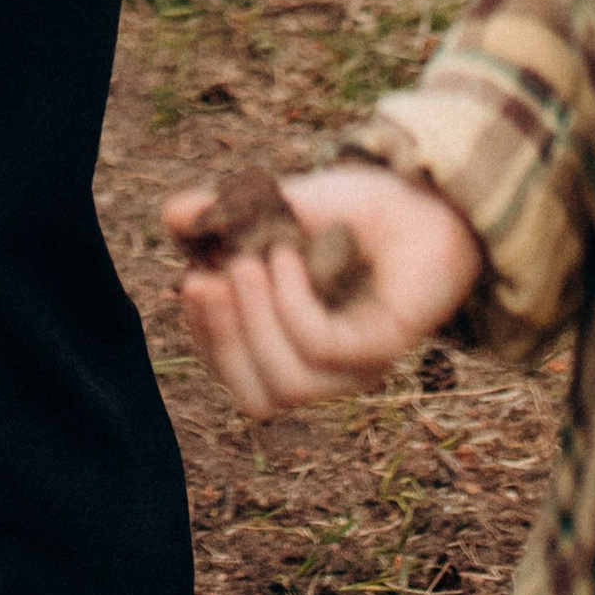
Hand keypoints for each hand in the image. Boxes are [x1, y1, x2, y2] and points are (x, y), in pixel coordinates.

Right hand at [168, 164, 483, 417]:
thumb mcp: (274, 208)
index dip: (206, 340)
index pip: (235, 376)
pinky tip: (288, 255)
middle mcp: (324, 367)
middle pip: (256, 398)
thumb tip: (173, 215)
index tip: (189, 281)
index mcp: (291, 345)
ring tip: (250, 263)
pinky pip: (322, 347)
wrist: (421, 195)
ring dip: (256, 323)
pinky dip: (292, 302)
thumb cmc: (352, 210)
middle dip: (222, 342)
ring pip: (288, 384)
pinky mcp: (383, 346)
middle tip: (206, 281)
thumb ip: (225, 215)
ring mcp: (356, 363)